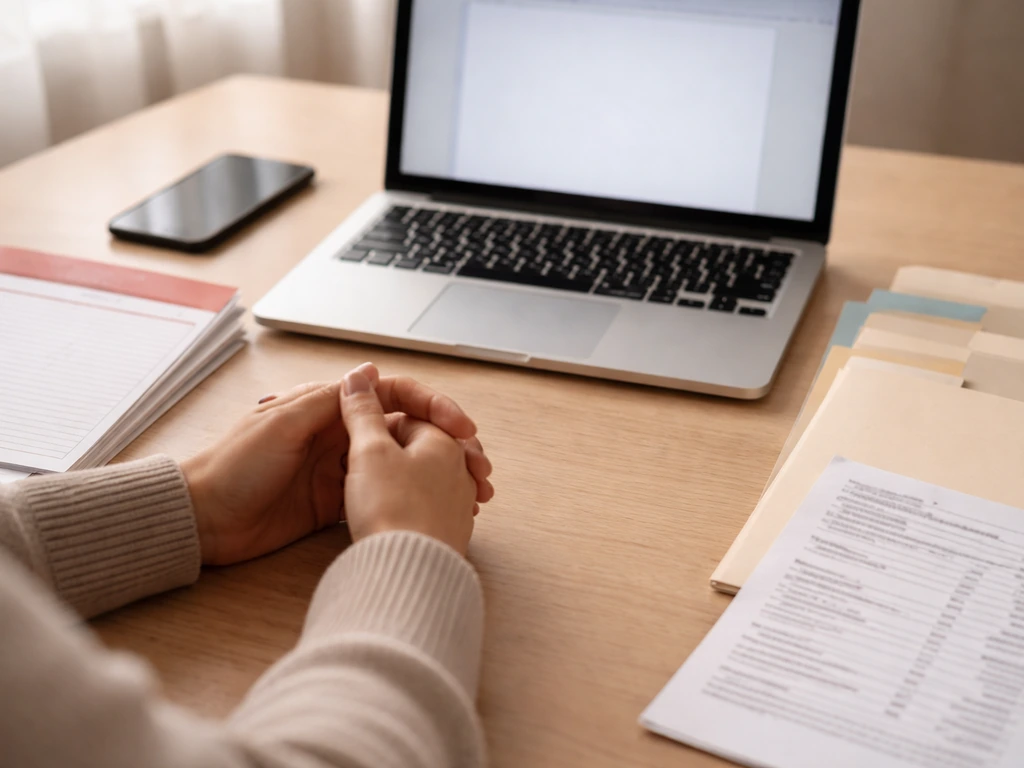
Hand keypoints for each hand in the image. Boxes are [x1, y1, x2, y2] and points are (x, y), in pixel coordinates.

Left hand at [181, 363, 493, 564]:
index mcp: (328, 407)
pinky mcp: (336, 502)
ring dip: (436, 471)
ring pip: (401, 461)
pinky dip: (412, 496)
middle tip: (477, 466)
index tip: (461, 428)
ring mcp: (340, 469)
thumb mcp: (284, 424)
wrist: (203, 520)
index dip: (432, 407)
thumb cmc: (235, 465)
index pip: (393, 396)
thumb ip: (330, 401)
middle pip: (406, 430)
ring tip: (469, 490)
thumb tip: (370, 370)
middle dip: (446, 444)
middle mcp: (339, 434)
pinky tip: (437, 506)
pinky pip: (383, 492)